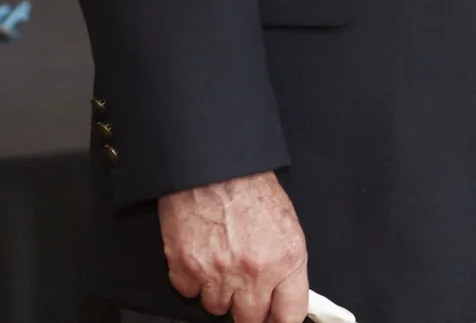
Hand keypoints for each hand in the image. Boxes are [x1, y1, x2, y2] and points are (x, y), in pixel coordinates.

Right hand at [157, 171, 309, 322]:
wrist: (215, 169)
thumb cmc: (253, 191)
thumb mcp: (288, 227)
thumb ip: (287, 267)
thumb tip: (282, 298)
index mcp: (286, 260)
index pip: (289, 314)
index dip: (280, 321)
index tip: (274, 321)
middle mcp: (253, 273)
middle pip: (249, 319)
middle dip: (248, 310)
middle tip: (245, 291)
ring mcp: (217, 274)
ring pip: (216, 308)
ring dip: (219, 292)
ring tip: (223, 261)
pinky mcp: (185, 270)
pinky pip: (190, 293)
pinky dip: (194, 281)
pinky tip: (202, 255)